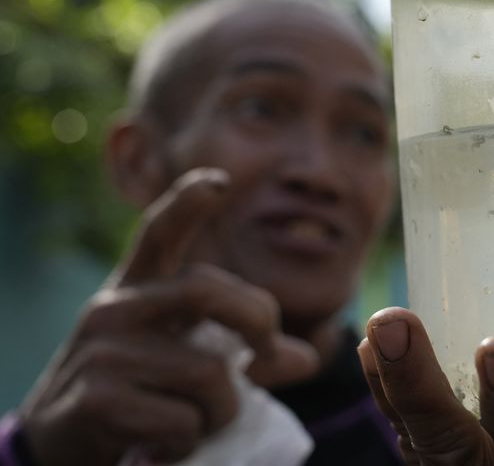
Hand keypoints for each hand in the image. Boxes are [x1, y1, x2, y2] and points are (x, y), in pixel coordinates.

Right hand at [19, 169, 317, 465]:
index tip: (218, 183)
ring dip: (221, 411)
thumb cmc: (137, 395)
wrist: (57, 449)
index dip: (187, 203)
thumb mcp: (185, 363)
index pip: (159, 232)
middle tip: (268, 355)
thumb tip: (306, 357)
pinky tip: (163, 444)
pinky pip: (182, 421)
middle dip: (258, 320)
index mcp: (137, 289)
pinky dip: (190, 441)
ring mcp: (102, 351)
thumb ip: (245, 353)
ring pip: (208, 373)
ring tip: (194, 423)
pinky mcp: (96, 399)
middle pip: (206, 289)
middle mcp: (115, 308)